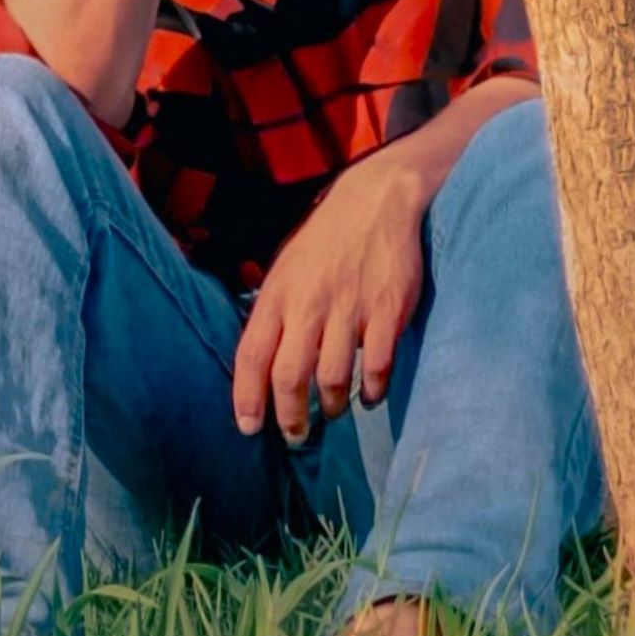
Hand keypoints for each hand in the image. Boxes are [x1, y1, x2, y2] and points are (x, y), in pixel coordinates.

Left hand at [232, 156, 426, 443]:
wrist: (377, 201)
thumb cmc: (326, 240)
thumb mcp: (287, 267)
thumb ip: (274, 312)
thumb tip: (260, 365)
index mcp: (279, 294)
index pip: (252, 354)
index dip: (247, 397)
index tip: (248, 428)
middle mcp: (310, 304)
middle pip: (290, 376)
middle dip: (290, 417)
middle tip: (295, 435)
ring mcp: (350, 310)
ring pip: (333, 379)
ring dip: (331, 406)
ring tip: (332, 410)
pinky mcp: (388, 312)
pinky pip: (376, 367)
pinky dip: (371, 391)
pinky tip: (369, 394)